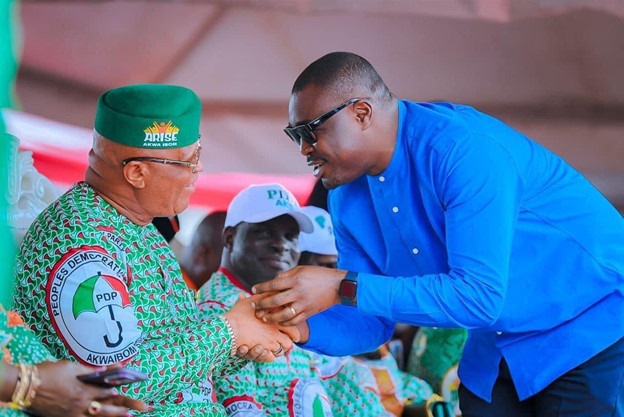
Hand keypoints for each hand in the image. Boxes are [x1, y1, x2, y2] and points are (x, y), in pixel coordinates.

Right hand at [29, 361, 148, 416]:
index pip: (107, 390)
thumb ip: (89, 370)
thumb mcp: (70, 367)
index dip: (121, 390)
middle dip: (125, 407)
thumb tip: (106, 369)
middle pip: (107, 407)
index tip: (134, 389)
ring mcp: (73, 414)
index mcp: (83, 389)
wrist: (25, 386)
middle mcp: (80, 404)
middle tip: (142, 408)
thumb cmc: (48, 372)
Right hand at [224, 294, 299, 362]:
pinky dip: (269, 356)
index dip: (294, 334)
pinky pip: (271, 358)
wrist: (228, 328)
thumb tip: (265, 290)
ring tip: (271, 347)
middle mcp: (274, 334)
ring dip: (277, 350)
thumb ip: (259, 298)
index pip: (292, 330)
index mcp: (275, 321)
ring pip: (280, 352)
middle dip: (286, 344)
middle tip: (281, 342)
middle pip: (288, 343)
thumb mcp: (250, 302)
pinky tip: (264, 351)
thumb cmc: (238, 314)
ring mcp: (268, 344)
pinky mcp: (261, 352)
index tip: (293, 335)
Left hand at [251, 265, 345, 325]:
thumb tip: (272, 282)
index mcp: (295, 279)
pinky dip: (283, 323)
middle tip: (254, 305)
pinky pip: (293, 321)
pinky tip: (277, 322)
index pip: (273, 285)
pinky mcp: (309, 312)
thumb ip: (286, 275)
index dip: (261, 288)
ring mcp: (303, 304)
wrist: (337, 286)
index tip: (253, 290)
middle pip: (274, 301)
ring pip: (282, 315)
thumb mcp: (301, 269)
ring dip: (270, 317)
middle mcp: (298, 292)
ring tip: (263, 317)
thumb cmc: (318, 274)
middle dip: (262, 304)